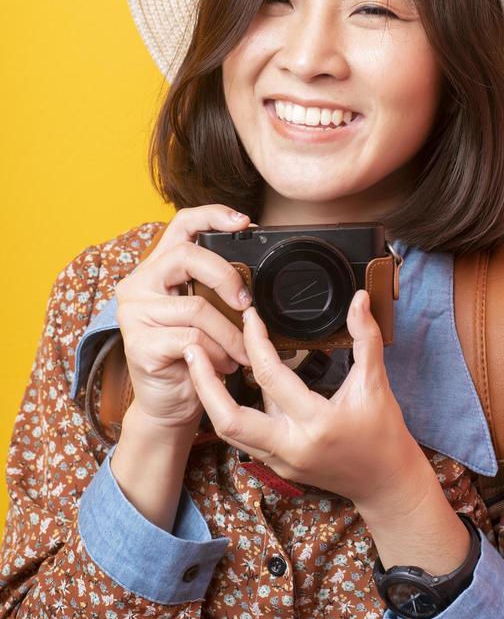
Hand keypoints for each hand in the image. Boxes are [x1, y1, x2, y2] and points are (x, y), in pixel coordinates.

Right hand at [114, 204, 253, 432]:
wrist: (169, 404)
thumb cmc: (192, 355)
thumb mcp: (204, 312)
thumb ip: (214, 287)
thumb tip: (253, 269)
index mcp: (155, 269)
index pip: (181, 225)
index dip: (213, 215)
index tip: (244, 223)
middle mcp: (138, 285)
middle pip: (187, 256)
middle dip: (226, 277)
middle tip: (246, 303)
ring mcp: (134, 314)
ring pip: (197, 307)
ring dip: (230, 334)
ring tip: (240, 353)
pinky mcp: (139, 344)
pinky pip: (192, 339)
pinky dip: (217, 354)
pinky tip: (222, 365)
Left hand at [183, 288, 423, 504]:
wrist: (386, 483)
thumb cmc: (384, 434)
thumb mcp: (376, 383)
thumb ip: (366, 338)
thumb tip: (359, 299)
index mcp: (316, 423)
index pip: (271, 377)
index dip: (255, 341)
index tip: (249, 316)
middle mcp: (291, 447)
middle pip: (229, 418)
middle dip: (205, 382)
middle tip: (192, 347)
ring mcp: (280, 461)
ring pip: (229, 431)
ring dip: (210, 397)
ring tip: (198, 364)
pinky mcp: (277, 466)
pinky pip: (244, 437)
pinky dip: (229, 410)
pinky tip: (223, 386)